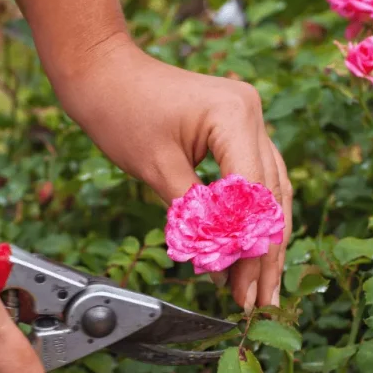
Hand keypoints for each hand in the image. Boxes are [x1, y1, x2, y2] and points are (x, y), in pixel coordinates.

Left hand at [52, 35, 292, 310]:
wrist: (103, 70)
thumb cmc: (120, 110)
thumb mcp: (156, 169)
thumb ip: (193, 216)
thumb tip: (219, 263)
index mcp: (235, 116)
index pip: (253, 194)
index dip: (249, 246)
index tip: (241, 288)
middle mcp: (252, 113)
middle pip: (269, 196)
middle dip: (263, 254)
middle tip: (257, 301)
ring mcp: (249, 118)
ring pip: (270, 191)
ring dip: (263, 240)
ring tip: (260, 288)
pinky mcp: (237, 127)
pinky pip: (254, 178)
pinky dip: (250, 216)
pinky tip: (249, 251)